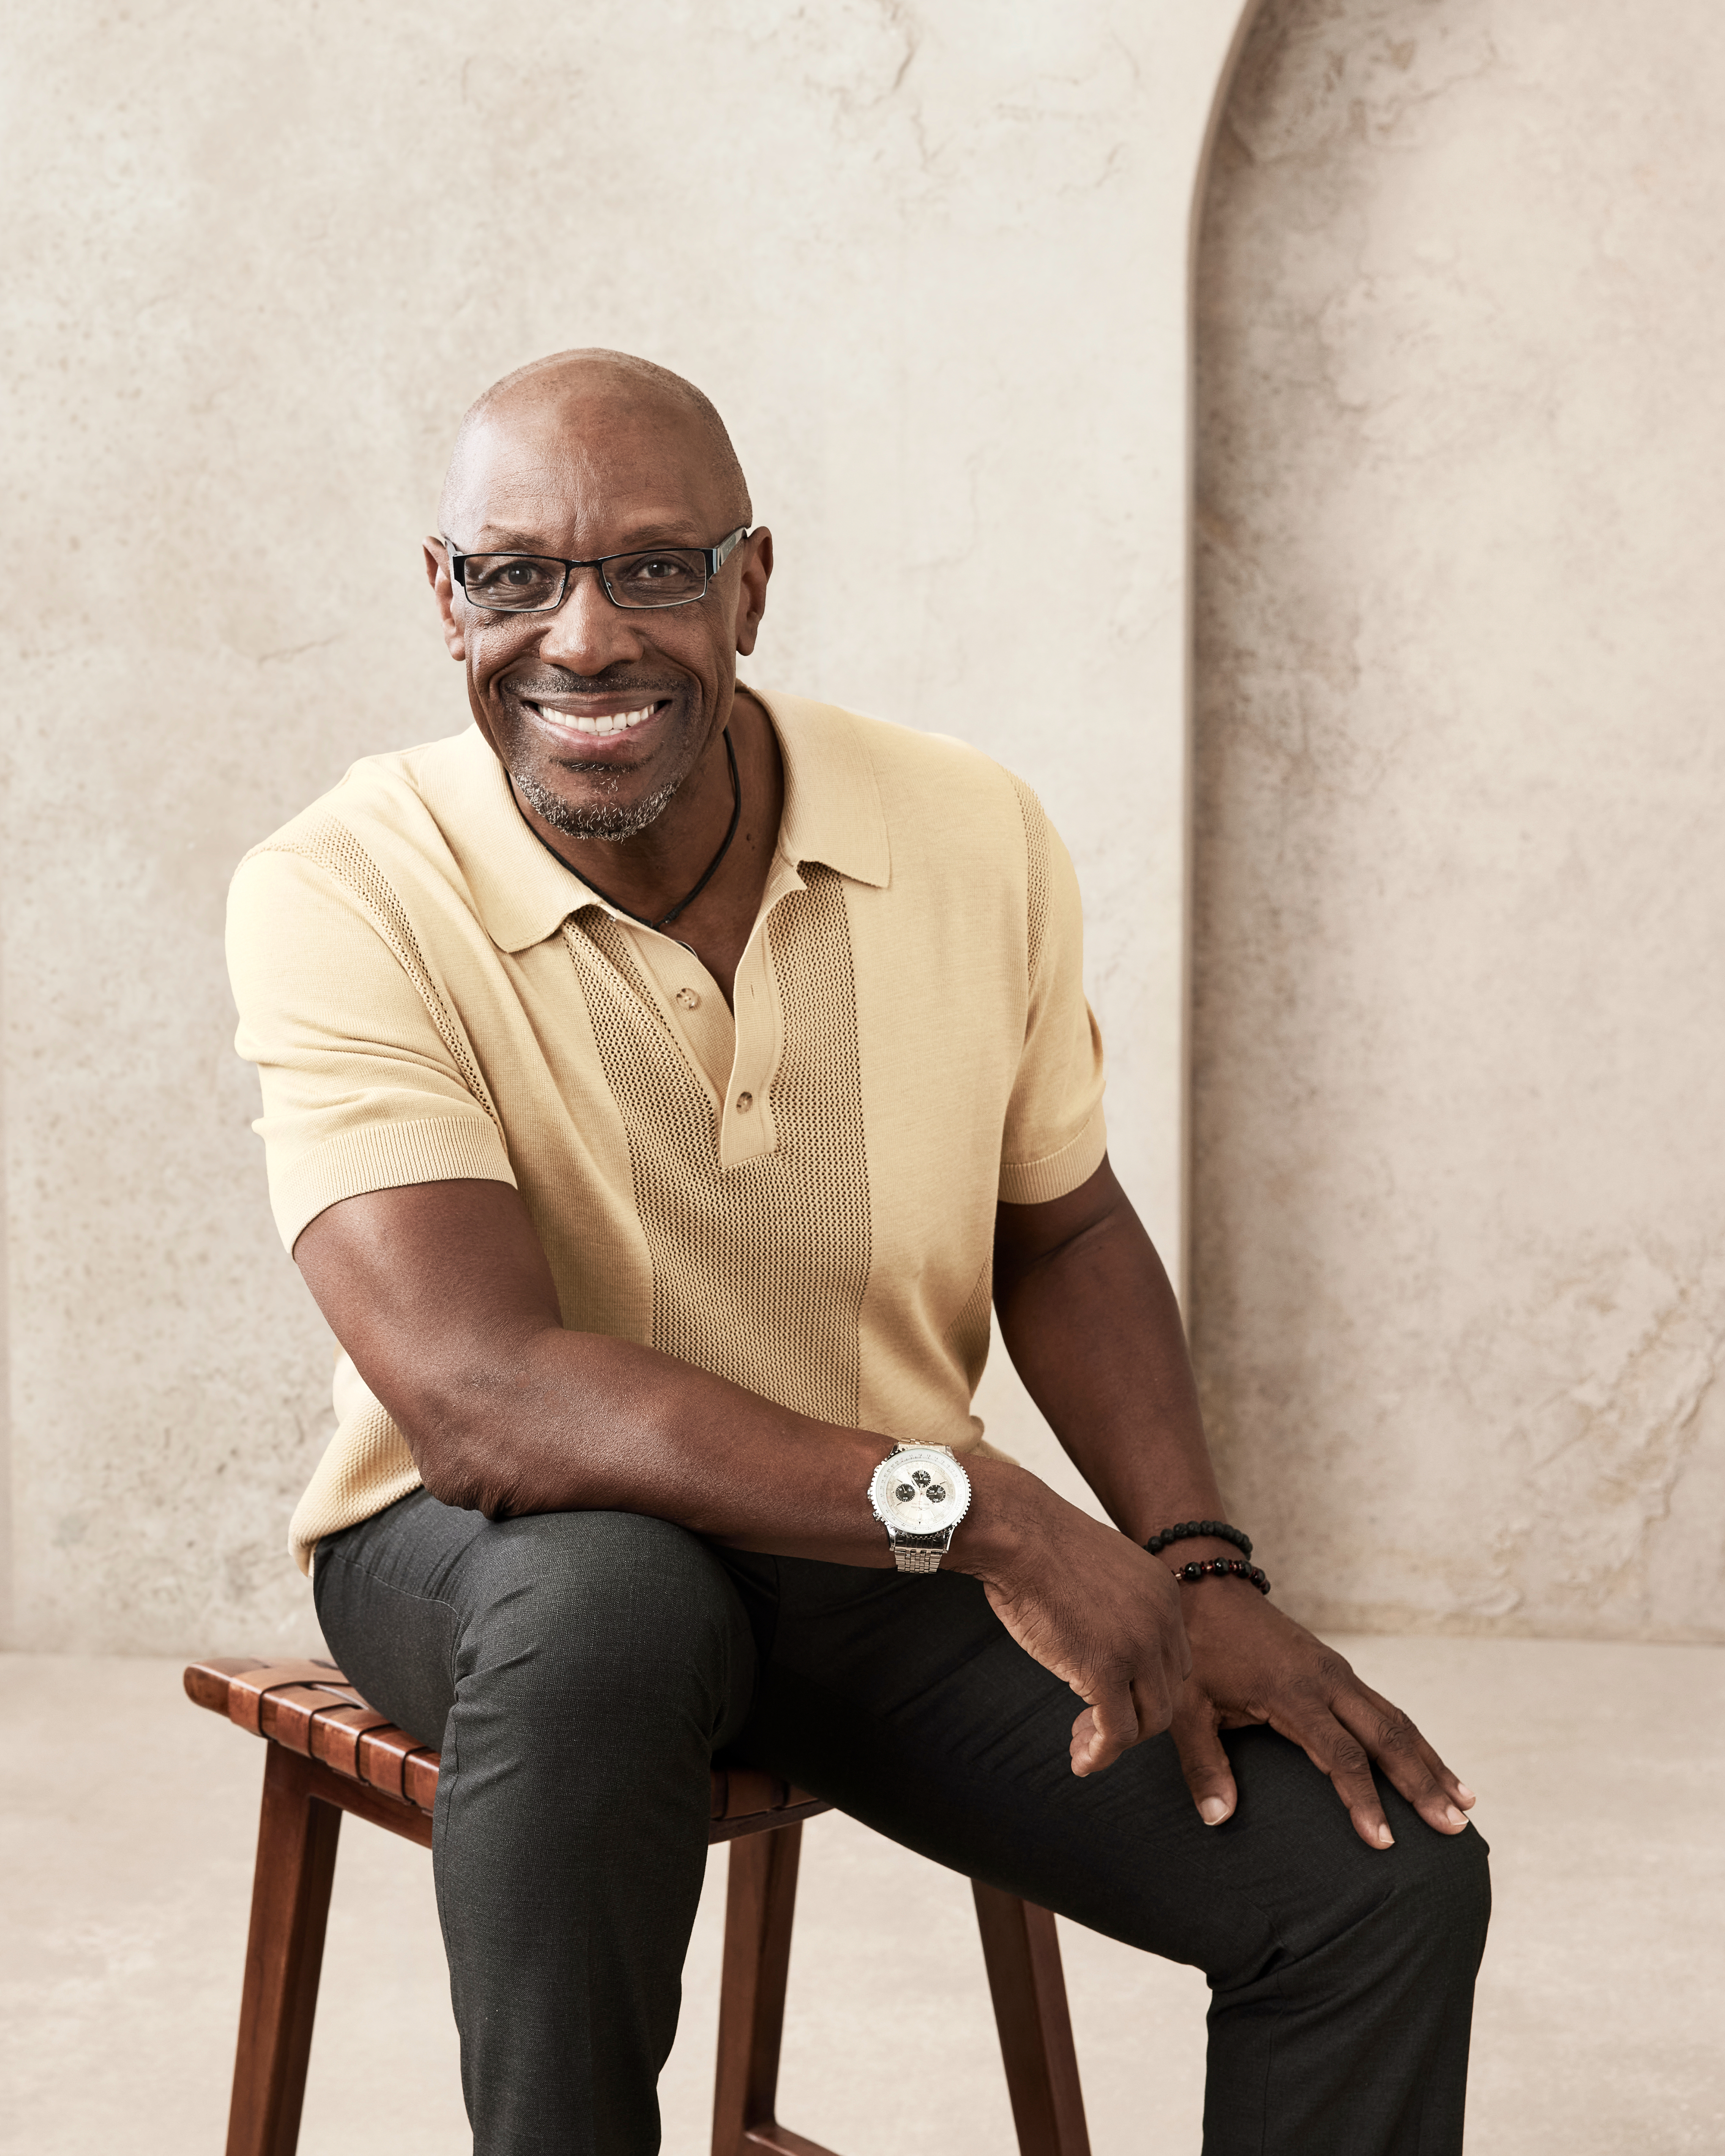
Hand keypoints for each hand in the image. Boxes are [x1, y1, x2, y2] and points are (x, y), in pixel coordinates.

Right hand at [969, 1483, 1191, 1775]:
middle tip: (1094, 1728)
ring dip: (1118, 1741)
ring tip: (1084, 1748)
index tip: (1111, 1697)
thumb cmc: (1039, 1547)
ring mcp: (1139, 1646)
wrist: (1016, 1533)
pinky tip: (1081, 1760)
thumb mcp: (1099, 1572)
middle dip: (1135, 1717)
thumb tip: (1102, 1640)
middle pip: (1167, 1692)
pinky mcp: (1106, 1670)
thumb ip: (1116, 1606)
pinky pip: (1117, 1731)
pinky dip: (1101, 1754)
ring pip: (1149, 1719)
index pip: (1173, 1659)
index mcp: (1164, 1592)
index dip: (1144, 1686)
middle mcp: (1163, 1620)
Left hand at [1170, 1580, 1476, 1847]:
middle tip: (1453, 1828)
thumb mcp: (1187, 1705)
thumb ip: (1203, 1763)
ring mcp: (1337, 1672)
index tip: (1385, 1841)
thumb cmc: (1196, 1648)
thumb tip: (1218, 1819)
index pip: (1340, 1755)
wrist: (1206, 1587)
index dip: (1363, 1799)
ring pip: (1396, 1721)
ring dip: (1430, 1762)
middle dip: (1421, 1784)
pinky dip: (1415, 1740)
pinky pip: (1387, 1708)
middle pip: (1386, 1737)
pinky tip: (1434, 1766)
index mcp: (1292, 1692)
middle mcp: (1327, 1680)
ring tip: (1464, 1805)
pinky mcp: (1339, 1669)